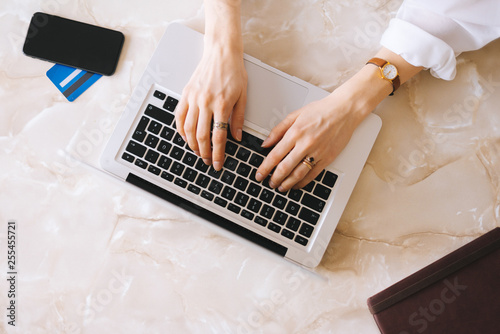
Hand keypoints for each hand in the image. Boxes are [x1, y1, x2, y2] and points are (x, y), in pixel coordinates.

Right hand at [175, 43, 246, 169]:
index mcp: (222, 104)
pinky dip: (181, 130)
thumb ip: (238, 119)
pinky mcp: (186, 94)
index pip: (218, 136)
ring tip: (197, 152)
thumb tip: (237, 137)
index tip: (217, 163)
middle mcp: (206, 102)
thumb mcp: (243, 96)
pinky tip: (186, 137)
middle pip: (202, 136)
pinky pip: (179, 116)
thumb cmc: (234, 72)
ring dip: (192, 144)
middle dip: (204, 153)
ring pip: (188, 129)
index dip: (217, 154)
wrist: (221, 52)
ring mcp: (194, 98)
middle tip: (206, 161)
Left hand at [255, 78, 374, 191]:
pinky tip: (296, 185)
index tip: (259, 174)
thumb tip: (265, 143)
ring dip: (287, 184)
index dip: (265, 168)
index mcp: (295, 132)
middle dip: (274, 179)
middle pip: (285, 168)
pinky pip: (312, 175)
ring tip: (280, 187)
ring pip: (298, 174)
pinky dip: (302, 183)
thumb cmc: (321, 110)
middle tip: (269, 183)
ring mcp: (317, 153)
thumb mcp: (295, 115)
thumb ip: (278, 130)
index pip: (275, 155)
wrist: (344, 111)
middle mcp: (306, 144)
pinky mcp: (327, 158)